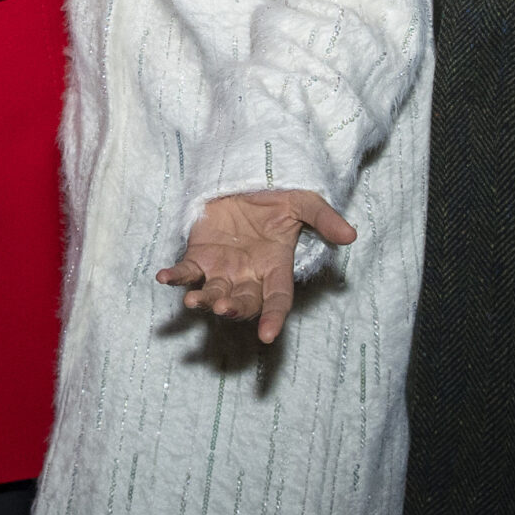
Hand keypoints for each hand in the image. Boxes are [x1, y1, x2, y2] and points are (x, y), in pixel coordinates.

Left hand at [155, 191, 355, 344]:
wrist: (246, 178)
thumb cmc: (277, 194)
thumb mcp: (304, 202)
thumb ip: (324, 220)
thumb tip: (351, 235)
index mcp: (275, 267)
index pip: (277, 299)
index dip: (273, 318)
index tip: (268, 336)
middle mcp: (249, 275)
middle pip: (243, 302)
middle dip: (234, 309)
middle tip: (224, 309)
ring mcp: (222, 268)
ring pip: (212, 292)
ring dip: (203, 300)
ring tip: (193, 301)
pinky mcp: (199, 255)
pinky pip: (185, 271)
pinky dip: (175, 277)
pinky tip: (164, 278)